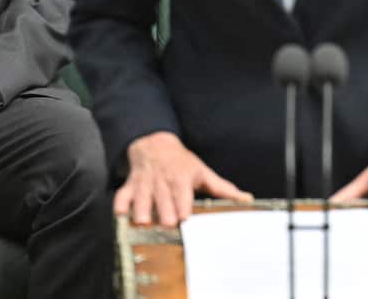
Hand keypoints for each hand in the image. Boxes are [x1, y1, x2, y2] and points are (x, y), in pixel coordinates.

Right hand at [115, 131, 251, 226]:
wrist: (154, 143)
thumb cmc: (182, 163)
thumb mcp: (203, 172)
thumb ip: (223, 189)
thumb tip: (247, 199)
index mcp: (181, 181)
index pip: (182, 198)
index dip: (183, 209)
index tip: (184, 220)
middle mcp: (162, 184)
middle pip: (162, 203)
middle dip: (163, 215)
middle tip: (166, 224)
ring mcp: (144, 185)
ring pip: (140, 201)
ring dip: (141, 212)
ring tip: (143, 222)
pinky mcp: (130, 187)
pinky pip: (122, 197)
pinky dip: (120, 207)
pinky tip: (121, 216)